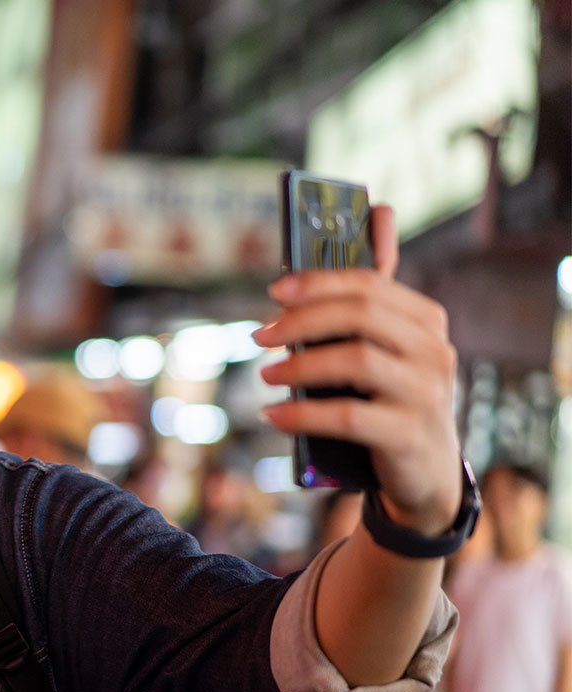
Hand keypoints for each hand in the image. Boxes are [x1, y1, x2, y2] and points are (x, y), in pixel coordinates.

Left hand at [255, 205, 461, 533]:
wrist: (423, 474)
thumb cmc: (389, 400)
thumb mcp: (383, 349)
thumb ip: (371, 294)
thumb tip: (377, 213)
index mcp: (425, 321)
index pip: (370, 285)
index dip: (318, 283)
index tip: (274, 291)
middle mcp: (434, 351)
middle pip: (361, 315)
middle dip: (301, 319)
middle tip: (260, 334)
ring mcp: (426, 393)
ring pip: (356, 361)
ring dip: (301, 365)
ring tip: (267, 375)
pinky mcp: (410, 435)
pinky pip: (349, 417)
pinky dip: (303, 414)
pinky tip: (273, 415)